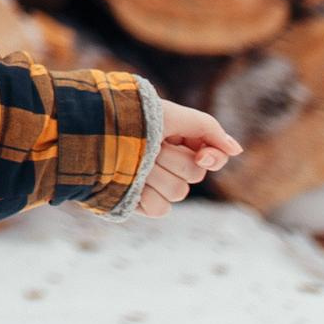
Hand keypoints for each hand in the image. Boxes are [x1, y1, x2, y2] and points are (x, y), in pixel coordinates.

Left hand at [137, 103, 242, 218]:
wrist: (87, 131)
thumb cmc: (126, 116)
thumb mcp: (168, 113)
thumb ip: (206, 128)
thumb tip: (236, 150)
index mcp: (176, 142)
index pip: (211, 159)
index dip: (210, 158)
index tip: (200, 154)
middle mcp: (167, 164)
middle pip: (194, 175)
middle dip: (171, 158)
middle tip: (149, 146)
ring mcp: (152, 184)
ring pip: (178, 192)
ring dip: (155, 173)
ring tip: (133, 159)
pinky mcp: (137, 202)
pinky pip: (160, 209)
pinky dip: (146, 196)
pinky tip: (130, 182)